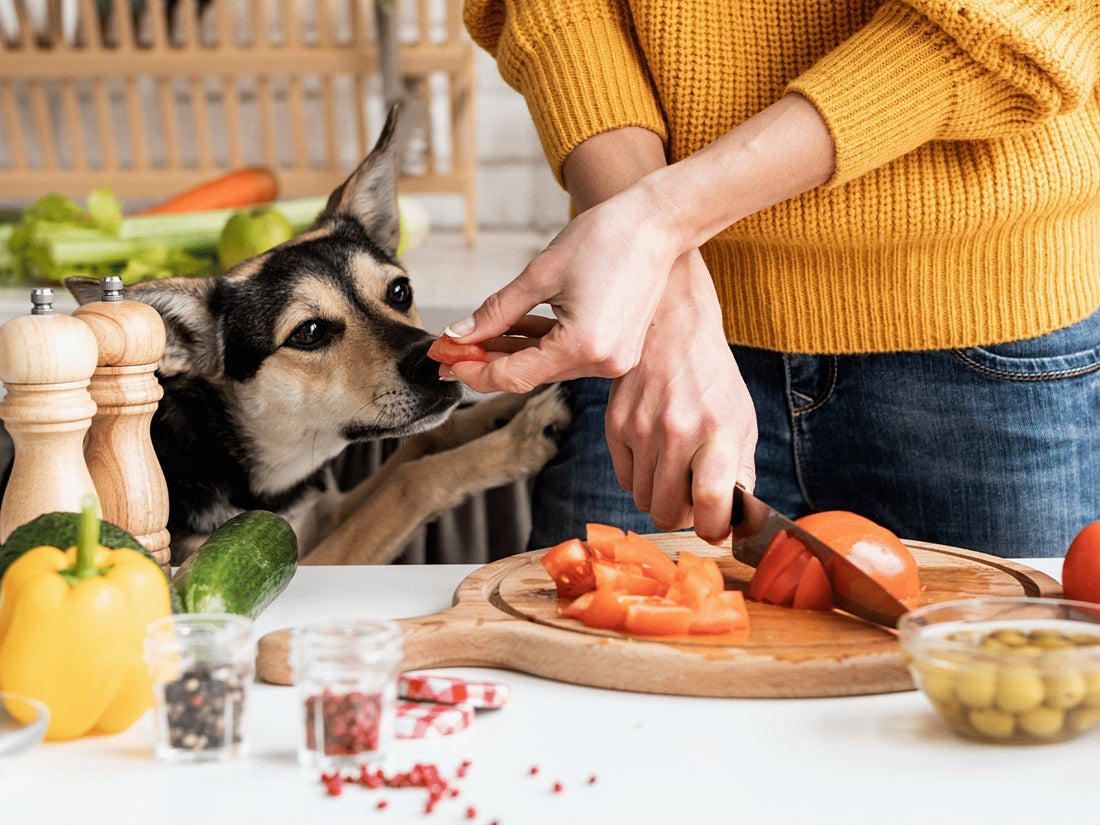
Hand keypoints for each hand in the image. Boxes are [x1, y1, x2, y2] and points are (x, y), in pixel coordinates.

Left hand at [443, 184, 682, 393]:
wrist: (658, 223)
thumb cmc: (607, 237)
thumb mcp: (541, 274)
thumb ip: (496, 311)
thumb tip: (460, 334)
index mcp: (583, 346)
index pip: (514, 376)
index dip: (474, 370)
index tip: (445, 359)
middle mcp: (602, 362)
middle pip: (530, 375)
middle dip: (487, 362)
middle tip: (450, 351)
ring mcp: (613, 359)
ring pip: (547, 366)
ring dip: (512, 353)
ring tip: (475, 338)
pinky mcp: (617, 349)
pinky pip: (567, 355)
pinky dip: (539, 344)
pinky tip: (510, 332)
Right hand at [605, 250, 756, 542]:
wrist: (671, 327)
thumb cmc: (711, 376)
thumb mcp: (741, 419)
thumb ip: (741, 470)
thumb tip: (734, 517)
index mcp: (718, 433)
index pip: (711, 502)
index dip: (714, 529)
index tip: (716, 527)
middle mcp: (677, 433)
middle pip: (668, 513)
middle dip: (683, 516)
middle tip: (693, 498)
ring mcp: (641, 430)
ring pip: (644, 501)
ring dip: (661, 497)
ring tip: (675, 471)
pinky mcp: (615, 425)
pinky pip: (625, 479)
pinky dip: (641, 477)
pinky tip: (655, 454)